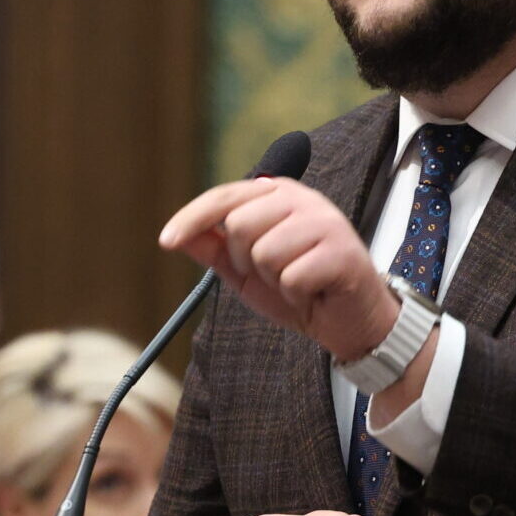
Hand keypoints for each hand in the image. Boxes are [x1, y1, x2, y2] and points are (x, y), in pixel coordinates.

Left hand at [160, 178, 396, 361]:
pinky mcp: (342, 251)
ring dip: (274, 280)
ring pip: (264, 253)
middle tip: (273, 274)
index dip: (192, 218)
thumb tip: (178, 236)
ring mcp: (325, 222)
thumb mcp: (246, 270)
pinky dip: (296, 295)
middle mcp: (302, 199)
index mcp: (277, 194)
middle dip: (246, 261)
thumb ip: (214, 249)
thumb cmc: (299, 289)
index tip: (166, 240)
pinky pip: (291, 276)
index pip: (224, 197)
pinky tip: (313, 292)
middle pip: (240, 226)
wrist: (348, 321)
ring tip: (296, 283)